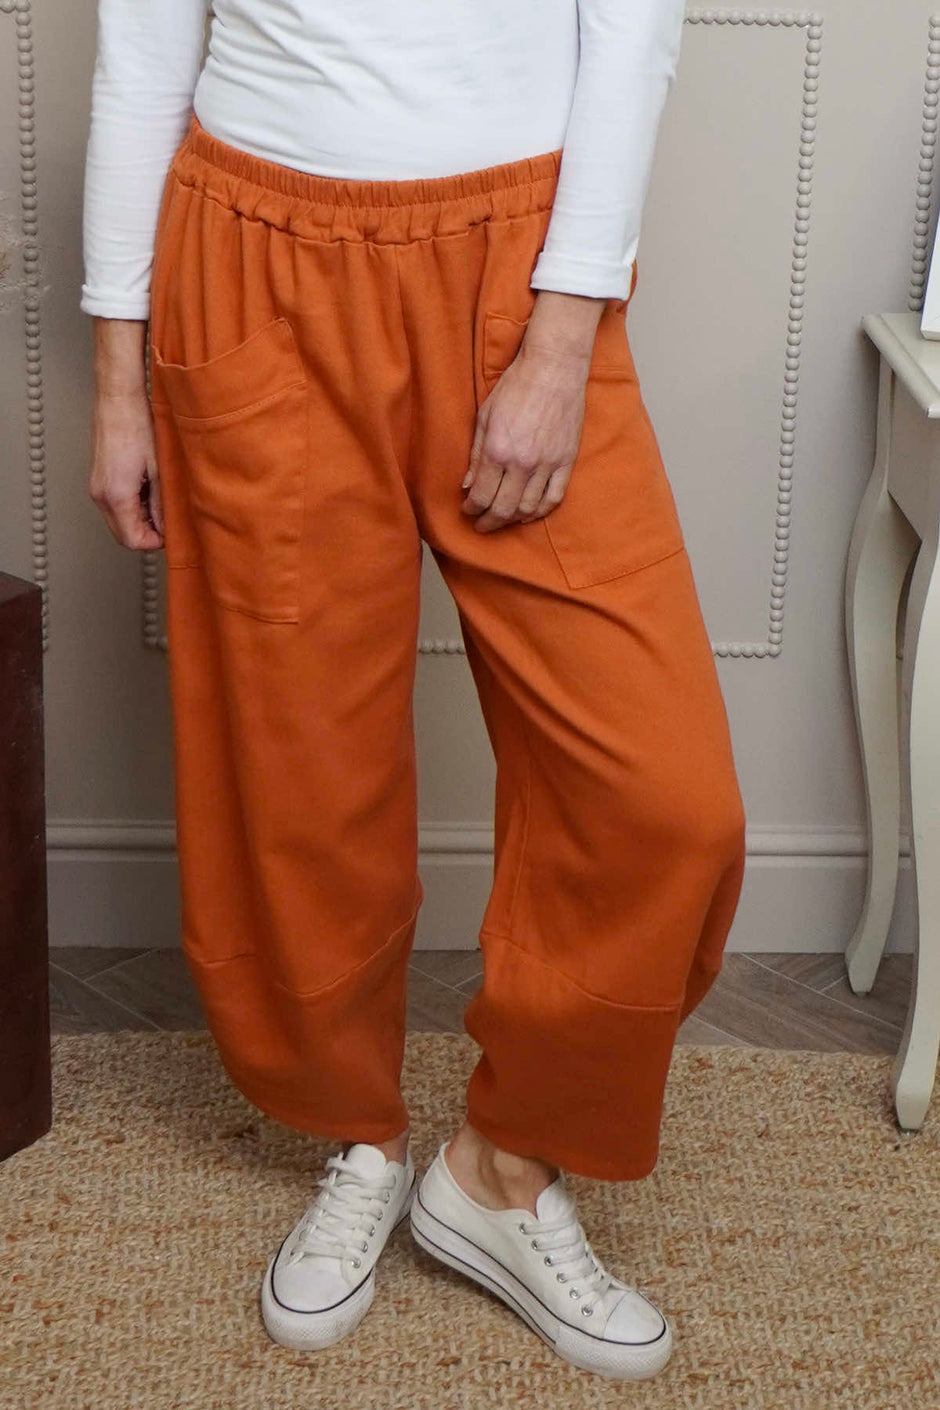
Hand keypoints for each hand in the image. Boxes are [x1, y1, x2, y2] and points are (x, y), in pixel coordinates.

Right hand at [88, 318, 163, 549]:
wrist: (118, 398)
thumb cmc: (138, 426)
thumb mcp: (160, 470)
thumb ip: (162, 503)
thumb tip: (166, 526)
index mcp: (117, 496)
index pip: (133, 540)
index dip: (154, 542)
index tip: (170, 533)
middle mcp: (101, 495)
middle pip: (123, 535)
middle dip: (146, 533)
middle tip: (167, 520)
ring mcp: (96, 487)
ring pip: (117, 521)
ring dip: (138, 520)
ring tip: (158, 501)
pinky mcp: (96, 478)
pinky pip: (113, 506)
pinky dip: (129, 507)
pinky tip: (146, 490)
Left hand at [461, 289, 604, 532]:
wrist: (554, 367)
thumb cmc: (516, 386)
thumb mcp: (485, 416)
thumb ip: (476, 455)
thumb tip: (467, 486)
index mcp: (498, 450)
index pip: (481, 495)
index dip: (472, 509)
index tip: (468, 510)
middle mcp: (523, 463)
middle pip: (504, 509)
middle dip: (489, 522)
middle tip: (482, 525)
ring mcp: (548, 464)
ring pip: (528, 508)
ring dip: (513, 519)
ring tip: (504, 519)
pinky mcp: (566, 461)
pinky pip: (554, 498)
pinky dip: (540, 511)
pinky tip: (530, 512)